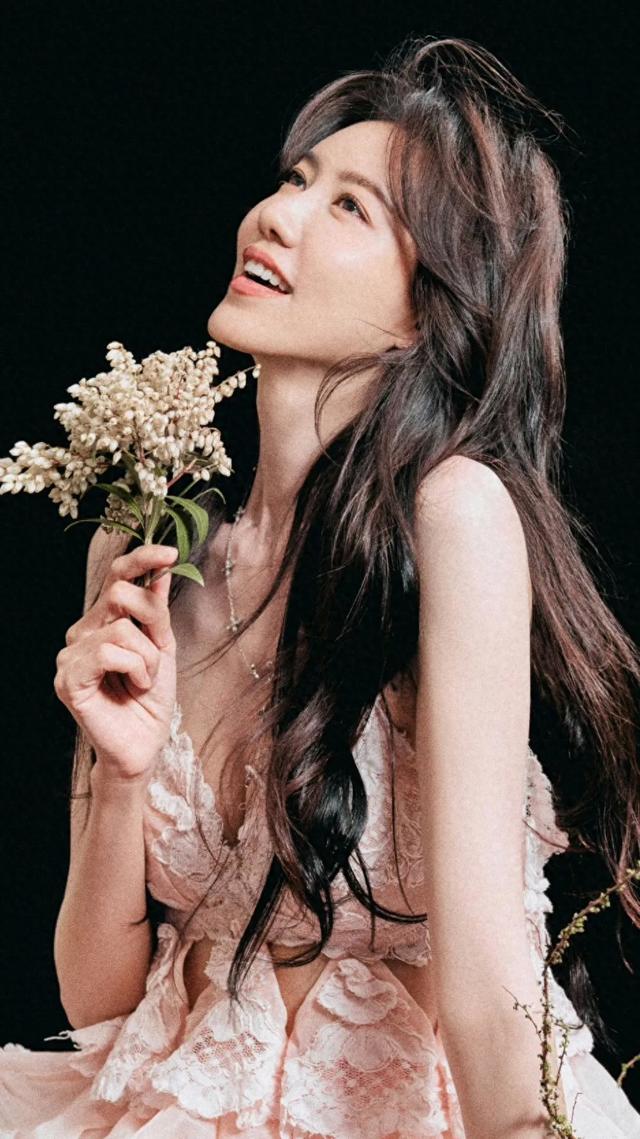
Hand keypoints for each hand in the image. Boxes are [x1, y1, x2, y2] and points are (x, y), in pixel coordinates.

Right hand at [54, 543, 178, 783]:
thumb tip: (162, 570)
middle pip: (120, 592)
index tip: (170, 553)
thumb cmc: (150, 700)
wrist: (144, 745)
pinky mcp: (68, 678)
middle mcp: (82, 631)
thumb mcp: (162, 647)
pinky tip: (133, 686)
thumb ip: (157, 610)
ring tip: (143, 680)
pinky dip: (134, 668)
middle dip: (152, 621)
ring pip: (121, 628)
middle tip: (157, 653)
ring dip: (147, 657)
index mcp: (102, 621)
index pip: (116, 575)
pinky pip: (108, 651)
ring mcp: (70, 654)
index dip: (141, 558)